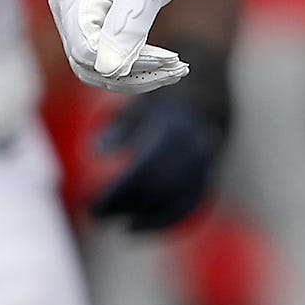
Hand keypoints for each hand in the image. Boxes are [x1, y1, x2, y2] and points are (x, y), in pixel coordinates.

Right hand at [50, 0, 204, 95]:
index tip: (167, 59)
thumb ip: (127, 27)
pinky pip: (115, 58)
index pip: (86, 50)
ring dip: (140, 75)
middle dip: (134, 74)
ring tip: (179, 68)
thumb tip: (110, 68)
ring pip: (102, 67)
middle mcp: (71, 11)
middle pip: (90, 65)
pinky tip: (172, 65)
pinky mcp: (102, 24)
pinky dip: (142, 66)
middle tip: (177, 67)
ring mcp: (85, 19)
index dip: (124, 63)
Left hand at [89, 85, 227, 231]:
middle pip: (157, 189)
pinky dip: (170, 218)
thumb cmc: (163, 87)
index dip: (115, 195)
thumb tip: (93, 151)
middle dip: (125, 205)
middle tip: (96, 216)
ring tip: (122, 227)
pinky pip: (193, 202)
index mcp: (175, 126)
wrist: (210, 76)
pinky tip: (143, 226)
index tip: (91, 206)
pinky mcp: (213, 170)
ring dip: (148, 217)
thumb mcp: (139, 97)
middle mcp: (196, 146)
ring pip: (178, 201)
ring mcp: (209, 160)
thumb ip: (119, 124)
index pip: (141, 173)